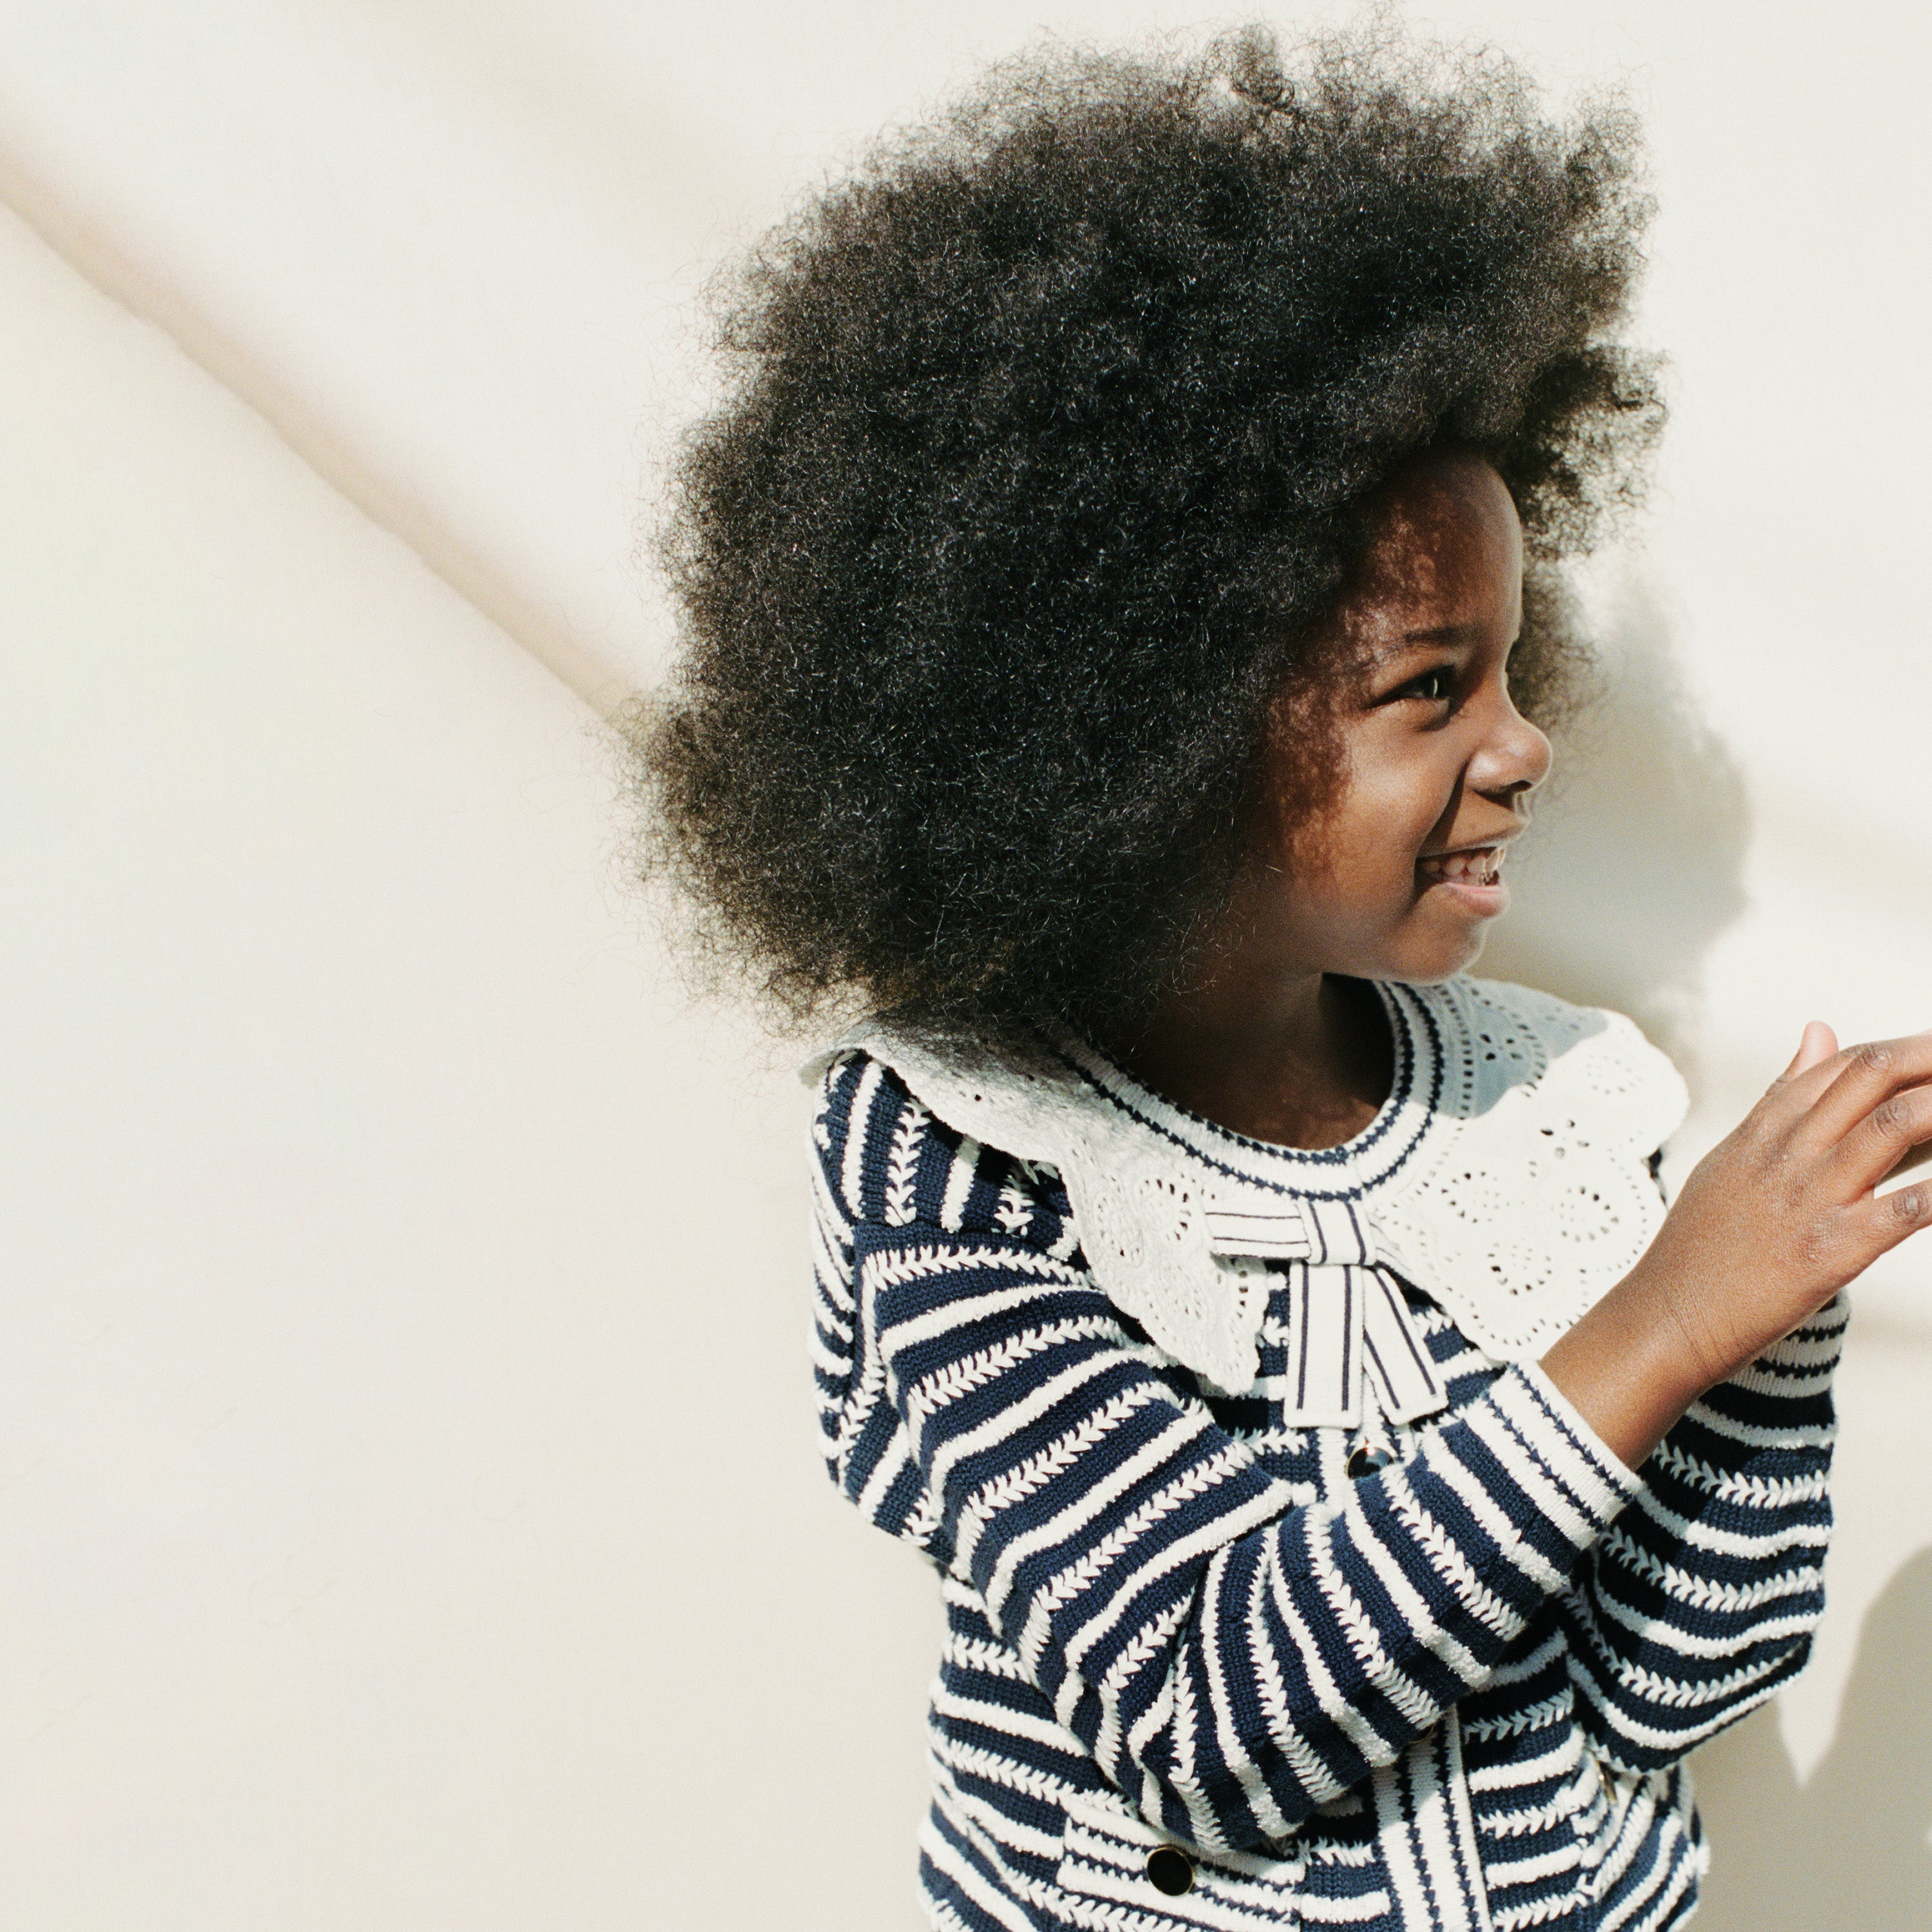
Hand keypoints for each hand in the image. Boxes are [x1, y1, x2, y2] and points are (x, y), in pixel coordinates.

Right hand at [1542, 1021, 1931, 1467]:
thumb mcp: (1732, 1157)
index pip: (1842, 1063)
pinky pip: (1906, 1210)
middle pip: (1872, 1076)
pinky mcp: (1830, 1251)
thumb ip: (1781, 1096)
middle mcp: (1787, 1152)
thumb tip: (1819, 1031)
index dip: (1901, 1049)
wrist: (1665, 1319)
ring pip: (1895, 1125)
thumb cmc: (1699, 1249)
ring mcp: (1809, 1199)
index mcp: (1764, 1130)